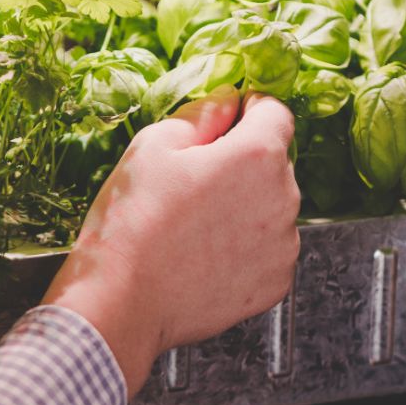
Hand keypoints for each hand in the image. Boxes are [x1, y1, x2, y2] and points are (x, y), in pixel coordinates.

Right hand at [42, 86, 299, 394]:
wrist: (121, 302)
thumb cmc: (132, 223)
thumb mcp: (154, 146)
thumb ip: (202, 114)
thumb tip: (226, 102)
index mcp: (258, 155)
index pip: (275, 110)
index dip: (249, 108)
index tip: (227, 119)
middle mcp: (284, 198)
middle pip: (273, 161)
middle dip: (241, 161)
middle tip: (193, 179)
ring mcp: (284, 246)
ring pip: (271, 206)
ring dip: (245, 204)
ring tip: (194, 223)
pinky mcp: (275, 282)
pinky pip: (268, 248)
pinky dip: (246, 246)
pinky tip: (204, 252)